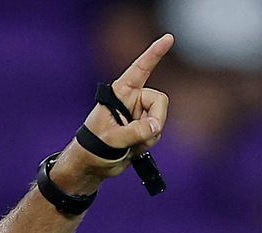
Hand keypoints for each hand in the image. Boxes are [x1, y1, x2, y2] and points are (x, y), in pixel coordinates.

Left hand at [50, 34, 173, 192]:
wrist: (92, 166)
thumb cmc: (93, 148)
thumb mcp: (112, 140)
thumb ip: (135, 132)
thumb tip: (156, 126)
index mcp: (120, 94)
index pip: (140, 70)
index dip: (154, 54)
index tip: (168, 38)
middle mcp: (132, 100)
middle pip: (159, 102)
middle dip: (155, 120)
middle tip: (141, 136)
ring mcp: (139, 115)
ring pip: (160, 119)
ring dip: (149, 136)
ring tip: (129, 144)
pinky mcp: (143, 128)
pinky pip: (157, 132)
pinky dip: (148, 142)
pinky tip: (133, 148)